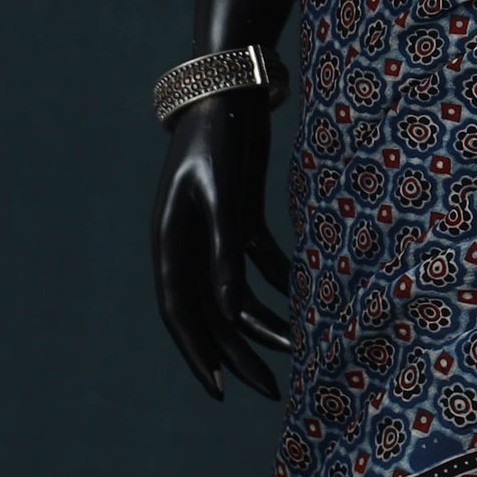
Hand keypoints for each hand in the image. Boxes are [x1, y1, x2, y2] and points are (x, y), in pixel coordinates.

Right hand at [151, 87, 291, 400]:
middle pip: (211, 312)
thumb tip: (231, 316)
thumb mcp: (223, 198)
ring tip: (301, 348)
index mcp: (169, 241)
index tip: (222, 389)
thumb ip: (225, 256)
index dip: (198, 353)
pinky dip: (280, 282)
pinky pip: (257, 262)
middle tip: (271, 390)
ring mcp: (214, 231)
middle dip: (240, 352)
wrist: (229, 86)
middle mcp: (188, 244)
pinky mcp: (239, 216)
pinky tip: (307, 299)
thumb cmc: (219, 138)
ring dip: (265, 321)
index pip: (180, 313)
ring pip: (236, 292)